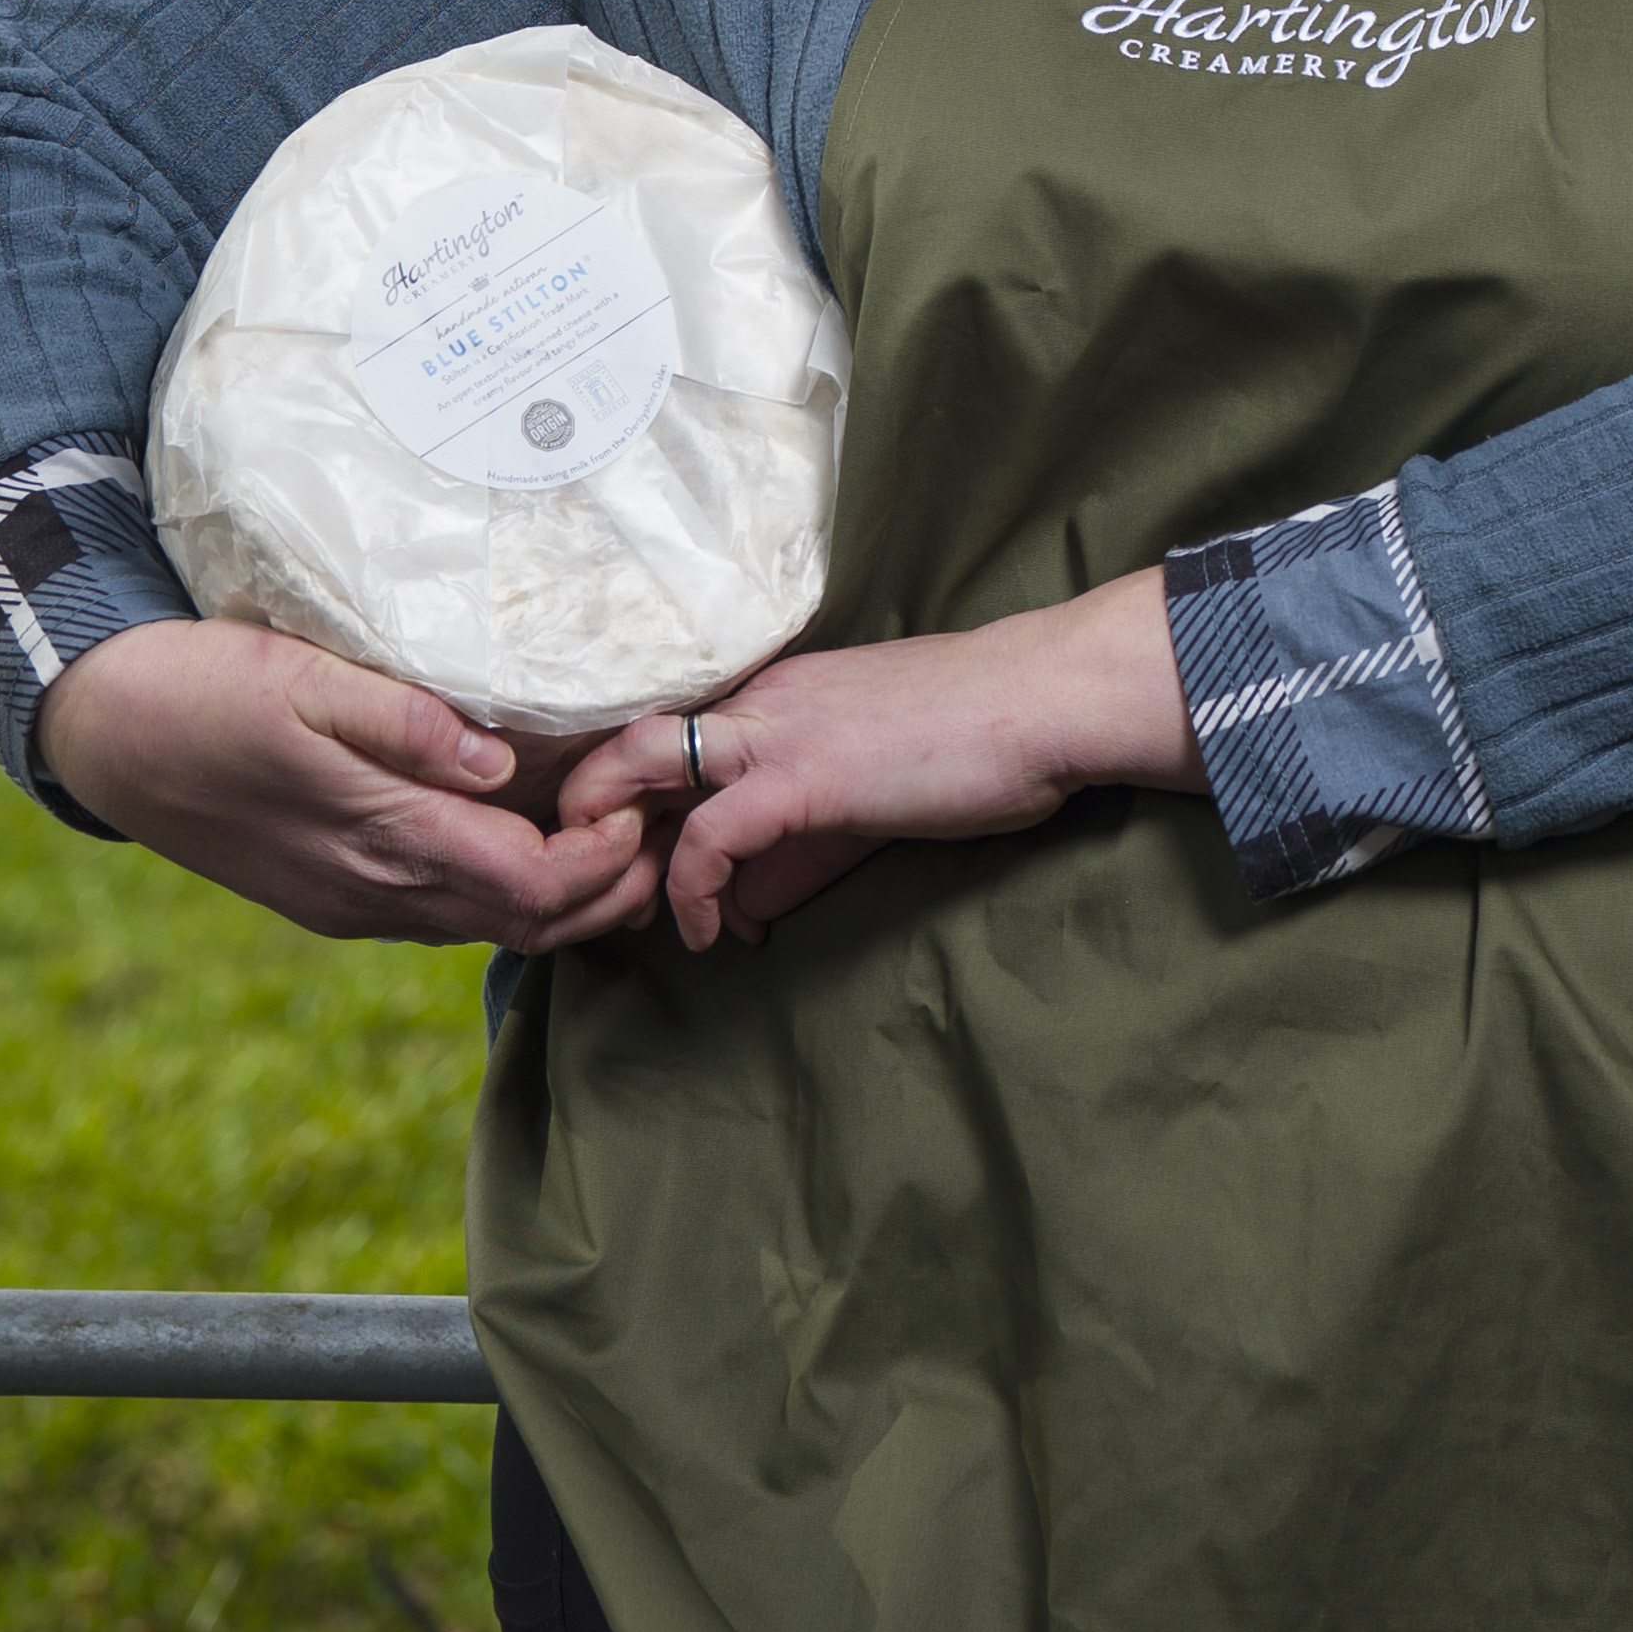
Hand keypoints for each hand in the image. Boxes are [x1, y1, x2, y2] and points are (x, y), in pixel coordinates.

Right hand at [34, 615, 663, 951]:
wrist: (102, 732)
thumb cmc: (203, 690)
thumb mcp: (302, 681)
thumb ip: (403, 723)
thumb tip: (496, 760)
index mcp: (376, 838)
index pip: (529, 886)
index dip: (603, 862)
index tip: (643, 805)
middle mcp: (370, 892)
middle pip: (523, 923)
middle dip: (605, 892)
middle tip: (660, 828)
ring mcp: (347, 904)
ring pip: (483, 927)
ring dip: (560, 900)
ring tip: (614, 837)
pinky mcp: (328, 898)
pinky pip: (439, 916)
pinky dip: (503, 895)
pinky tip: (526, 845)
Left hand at [568, 566, 1208, 950]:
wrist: (1046, 701)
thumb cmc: (979, 739)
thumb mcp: (869, 791)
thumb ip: (797, 849)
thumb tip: (743, 916)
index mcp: (772, 695)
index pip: (661, 736)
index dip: (626, 803)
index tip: (634, 868)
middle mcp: (756, 702)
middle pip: (622, 740)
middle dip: (586, 815)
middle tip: (601, 888)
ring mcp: (774, 733)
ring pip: (636, 767)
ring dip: (612, 847)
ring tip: (625, 909)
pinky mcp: (802, 778)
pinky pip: (707, 839)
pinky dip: (689, 893)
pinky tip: (707, 936)